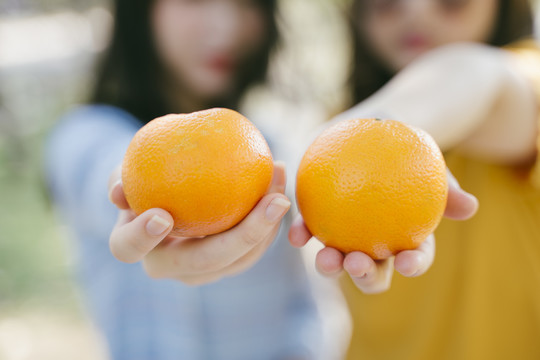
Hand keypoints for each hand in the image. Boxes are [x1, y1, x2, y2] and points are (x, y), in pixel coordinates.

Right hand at [108, 161, 289, 284]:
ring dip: (268, 227)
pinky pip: (253, 249)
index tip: (162, 216)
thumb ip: (122, 177)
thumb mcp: (128, 170)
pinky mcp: (226, 264)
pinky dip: (270, 222)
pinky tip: (280, 188)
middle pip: (205, 263)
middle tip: (274, 201)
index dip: (142, 238)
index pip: (128, 248)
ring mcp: (200, 270)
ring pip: (238, 261)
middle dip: (244, 236)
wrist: (168, 194)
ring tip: (282, 189)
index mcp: (133, 244)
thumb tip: (119, 191)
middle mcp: (168, 267)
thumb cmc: (145, 176)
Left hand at [288, 170, 477, 293]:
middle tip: (356, 262)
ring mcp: (343, 234)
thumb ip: (447, 186)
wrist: (373, 130)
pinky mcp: (317, 218)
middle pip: (371, 272)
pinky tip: (297, 234)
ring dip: (329, 265)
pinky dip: (302, 234)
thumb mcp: (430, 162)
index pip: (413, 258)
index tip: (406, 262)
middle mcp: (373, 244)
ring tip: (324, 257)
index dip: (412, 265)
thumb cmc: (407, 151)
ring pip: (337, 259)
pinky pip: (308, 229)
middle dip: (364, 276)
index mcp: (404, 238)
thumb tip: (470, 207)